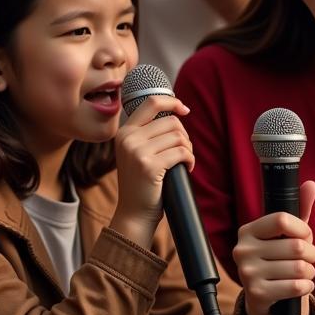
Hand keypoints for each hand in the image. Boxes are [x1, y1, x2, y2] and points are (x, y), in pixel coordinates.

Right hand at [109, 93, 193, 246]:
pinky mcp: (149, 165)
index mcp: (124, 132)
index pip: (151, 102)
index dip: (172, 101)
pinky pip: (182, 152)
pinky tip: (187, 168)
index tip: (184, 110)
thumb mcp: (136, 153)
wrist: (134, 212)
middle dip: (184, 136)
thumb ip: (148, 133)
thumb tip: (176, 114)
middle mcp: (128, 138)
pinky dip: (190, 160)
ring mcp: (137, 151)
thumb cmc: (141, 183)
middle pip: (171, 122)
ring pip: (178, 137)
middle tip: (184, 152)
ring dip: (188, 149)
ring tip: (185, 161)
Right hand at [233, 180, 314, 314]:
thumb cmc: (278, 260)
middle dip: (311, 254)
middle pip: (296, 246)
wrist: (264, 298)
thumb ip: (299, 209)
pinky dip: (307, 287)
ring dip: (310, 272)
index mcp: (248, 231)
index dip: (302, 229)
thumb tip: (311, 184)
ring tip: (302, 273)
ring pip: (299, 268)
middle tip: (306, 259)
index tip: (304, 236)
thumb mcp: (286, 235)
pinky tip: (299, 286)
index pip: (283, 220)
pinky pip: (297, 286)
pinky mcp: (256, 293)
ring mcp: (247, 272)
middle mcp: (242, 249)